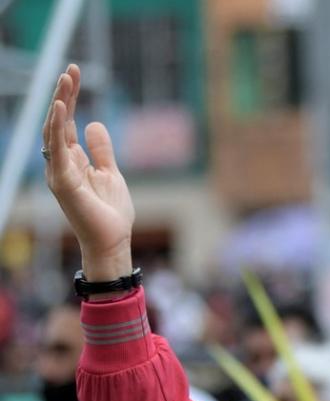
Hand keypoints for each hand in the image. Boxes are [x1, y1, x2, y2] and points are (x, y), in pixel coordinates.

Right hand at [42, 64, 133, 281]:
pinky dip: (57, 127)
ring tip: (66, 79)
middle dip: (64, 94)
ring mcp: (59, 172)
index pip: (68, 122)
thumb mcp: (111, 173)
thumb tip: (93, 123)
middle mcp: (62, 163)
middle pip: (59, 121)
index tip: (75, 73)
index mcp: (73, 160)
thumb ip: (101, 149)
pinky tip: (61, 107)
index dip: (70, 98)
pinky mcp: (62, 181)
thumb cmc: (111, 212)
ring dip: (60, 103)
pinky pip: (57, 149)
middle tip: (71, 69)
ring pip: (54, 130)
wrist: (113, 240)